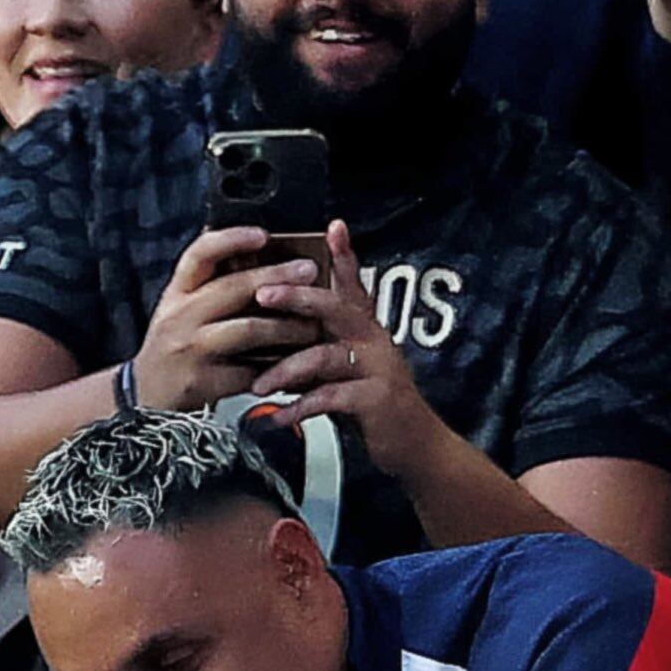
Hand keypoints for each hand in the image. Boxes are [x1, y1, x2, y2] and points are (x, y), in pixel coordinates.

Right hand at [133, 227, 322, 411]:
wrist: (146, 397)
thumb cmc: (172, 348)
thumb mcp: (180, 309)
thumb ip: (209, 286)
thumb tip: (257, 255)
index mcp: (176, 293)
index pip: (199, 255)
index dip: (231, 240)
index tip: (263, 235)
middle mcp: (180, 317)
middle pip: (232, 289)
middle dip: (276, 277)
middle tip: (309, 272)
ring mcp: (191, 350)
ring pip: (248, 330)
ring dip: (286, 326)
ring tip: (312, 325)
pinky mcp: (204, 382)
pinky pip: (249, 370)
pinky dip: (276, 366)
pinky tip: (294, 362)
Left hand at [250, 221, 453, 485]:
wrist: (412, 444)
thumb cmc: (372, 405)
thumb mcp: (345, 369)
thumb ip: (317, 349)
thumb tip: (277, 336)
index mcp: (365, 329)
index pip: (353, 285)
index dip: (344, 255)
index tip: (332, 227)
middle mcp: (373, 341)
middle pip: (334, 308)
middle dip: (296, 298)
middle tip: (263, 296)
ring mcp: (377, 368)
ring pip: (325, 356)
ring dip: (286, 369)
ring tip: (259, 385)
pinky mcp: (375, 399)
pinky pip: (330, 398)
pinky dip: (300, 408)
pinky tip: (279, 417)